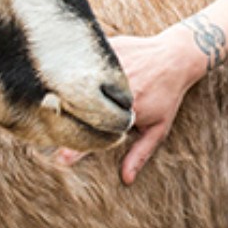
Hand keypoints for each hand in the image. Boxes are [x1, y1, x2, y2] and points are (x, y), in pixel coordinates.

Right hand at [59, 27, 204, 179]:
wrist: (177, 57)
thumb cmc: (168, 95)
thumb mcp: (159, 127)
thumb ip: (141, 153)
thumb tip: (127, 179)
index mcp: (128, 110)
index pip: (95, 130)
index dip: (76, 146)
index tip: (61, 159)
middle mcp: (118, 87)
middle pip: (81, 105)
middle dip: (65, 115)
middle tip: (50, 123)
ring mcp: (112, 64)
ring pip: (79, 79)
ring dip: (67, 88)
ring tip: (52, 97)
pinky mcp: (108, 47)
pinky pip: (84, 58)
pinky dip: (75, 65)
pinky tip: (65, 71)